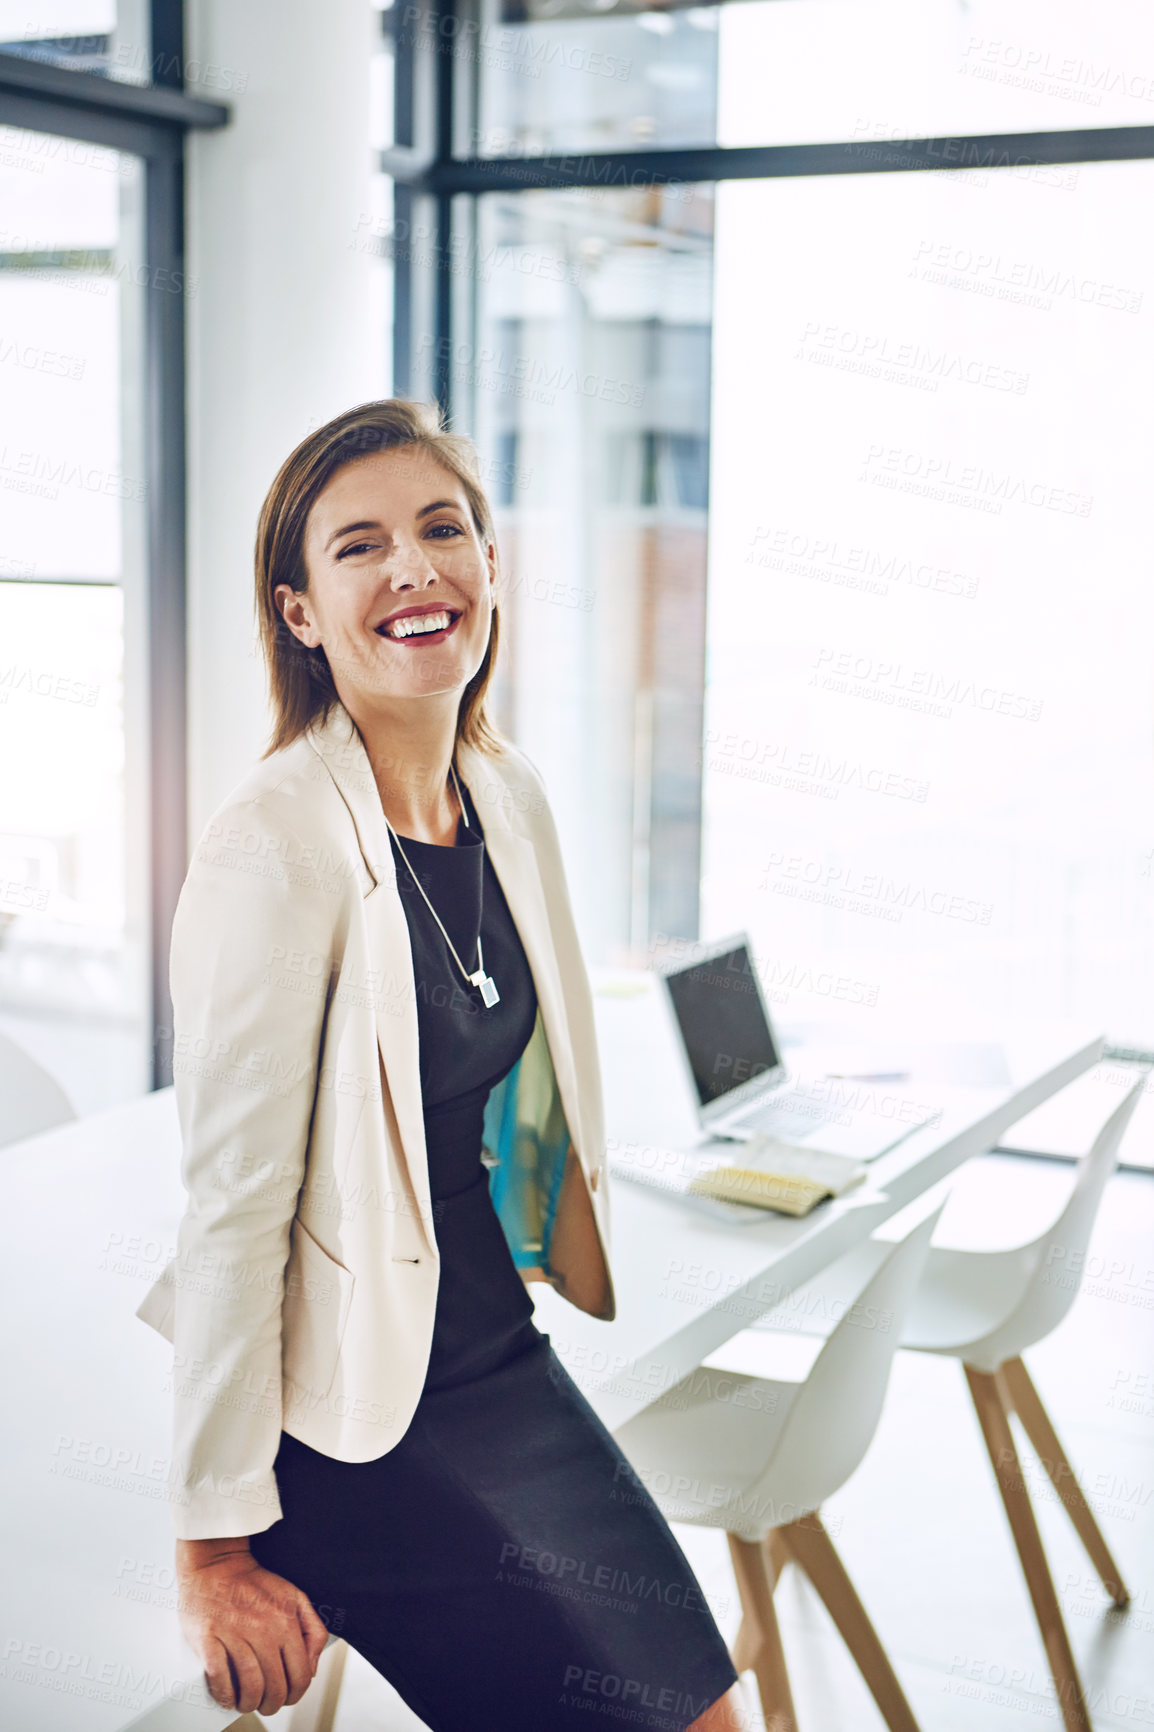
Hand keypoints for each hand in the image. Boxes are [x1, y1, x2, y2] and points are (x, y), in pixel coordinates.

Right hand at [176, 1538, 329, 1715]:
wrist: (216, 1563)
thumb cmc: (254, 1583)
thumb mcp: (295, 1597)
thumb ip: (312, 1630)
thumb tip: (312, 1667)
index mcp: (286, 1621)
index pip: (300, 1675)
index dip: (295, 1694)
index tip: (287, 1696)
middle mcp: (263, 1629)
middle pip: (275, 1688)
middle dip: (272, 1704)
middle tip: (265, 1703)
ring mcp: (234, 1634)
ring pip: (250, 1688)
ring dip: (249, 1703)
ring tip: (246, 1701)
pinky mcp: (208, 1639)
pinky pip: (220, 1679)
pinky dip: (225, 1695)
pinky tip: (227, 1696)